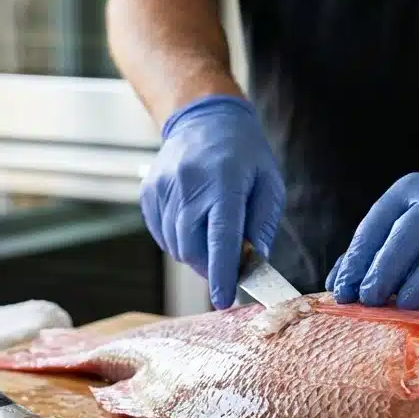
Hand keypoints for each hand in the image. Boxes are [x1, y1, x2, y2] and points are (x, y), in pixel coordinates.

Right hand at [141, 94, 285, 308]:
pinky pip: (162, 234)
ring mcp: (164, 189)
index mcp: (224, 184)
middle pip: (193, 249)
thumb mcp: (268, 184)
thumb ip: (261, 225)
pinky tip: (193, 223)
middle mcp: (189, 186)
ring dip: (195, 253)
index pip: (221, 239)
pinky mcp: (149, 193)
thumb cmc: (244, 153)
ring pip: (176, 245)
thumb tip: (253, 261)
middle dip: (210, 266)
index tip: (224, 299)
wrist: (204, 118)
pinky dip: (178, 240)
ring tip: (211, 234)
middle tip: (227, 263)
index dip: (222, 274)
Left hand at [326, 173, 418, 312]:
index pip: (379, 222)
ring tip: (406, 305)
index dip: (359, 259)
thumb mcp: (395, 232)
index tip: (345, 292)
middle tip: (371, 299)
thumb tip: (339, 289)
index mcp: (410, 192)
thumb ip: (366, 257)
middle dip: (390, 264)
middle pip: (417, 226)